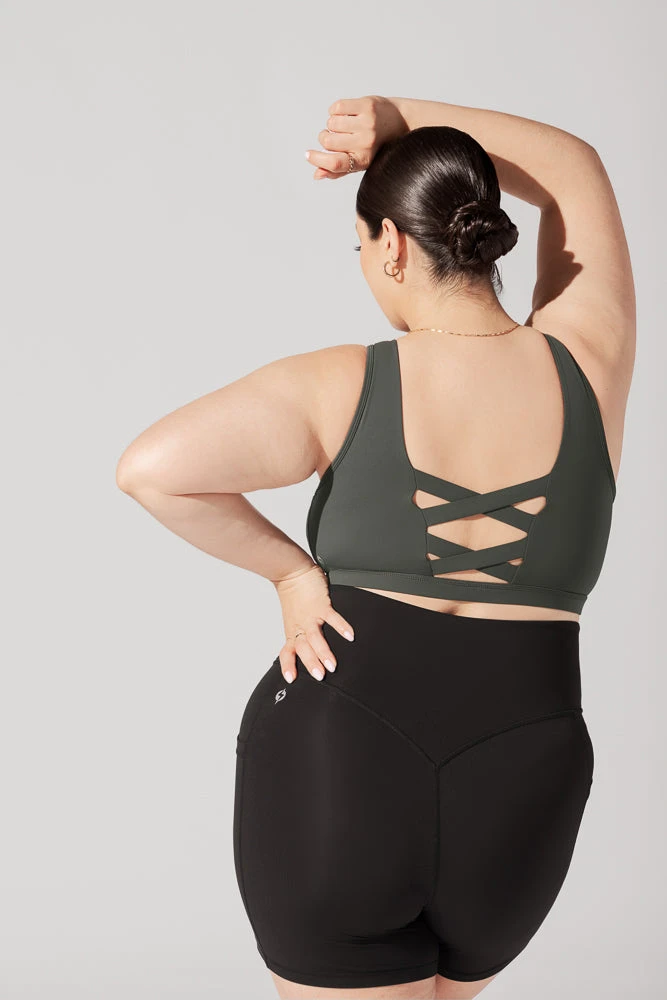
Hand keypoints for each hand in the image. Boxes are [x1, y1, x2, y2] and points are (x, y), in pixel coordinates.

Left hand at [273, 564, 354, 682]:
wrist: (291, 572)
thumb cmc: (293, 594)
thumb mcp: (293, 617)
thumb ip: (301, 631)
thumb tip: (309, 646)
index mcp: (293, 630)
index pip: (287, 651)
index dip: (288, 665)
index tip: (290, 679)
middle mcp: (301, 626)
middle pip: (304, 648)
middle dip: (311, 663)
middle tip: (320, 676)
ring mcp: (311, 616)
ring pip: (316, 638)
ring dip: (324, 652)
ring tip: (332, 665)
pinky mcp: (321, 605)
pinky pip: (332, 618)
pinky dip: (341, 627)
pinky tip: (349, 635)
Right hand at [305, 95, 408, 179]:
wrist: (400, 122)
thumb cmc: (375, 145)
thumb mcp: (359, 161)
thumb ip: (337, 170)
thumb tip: (316, 175)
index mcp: (362, 160)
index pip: (334, 163)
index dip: (317, 160)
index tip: (308, 154)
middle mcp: (366, 143)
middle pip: (327, 141)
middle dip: (325, 137)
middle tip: (335, 136)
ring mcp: (367, 123)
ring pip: (331, 123)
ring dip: (333, 123)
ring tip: (345, 125)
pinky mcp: (366, 105)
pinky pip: (336, 107)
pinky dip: (336, 110)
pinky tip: (346, 113)